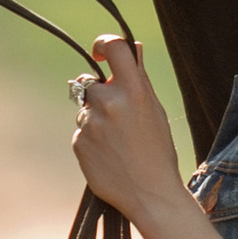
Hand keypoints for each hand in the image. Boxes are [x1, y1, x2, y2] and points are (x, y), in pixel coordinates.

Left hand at [70, 34, 178, 221]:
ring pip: (84, 109)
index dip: (104, 44)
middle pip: (90, 83)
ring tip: (117, 143)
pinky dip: (91, 139)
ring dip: (95, 119)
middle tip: (116, 117)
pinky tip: (108, 155)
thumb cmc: (158, 152)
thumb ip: (140, 79)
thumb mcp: (155, 111)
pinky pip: (81, 131)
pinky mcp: (79, 142)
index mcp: (135, 91)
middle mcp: (111, 103)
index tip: (100, 51)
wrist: (150, 194)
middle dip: (98, 94)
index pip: (114, 47)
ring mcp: (92, 123)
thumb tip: (132, 48)